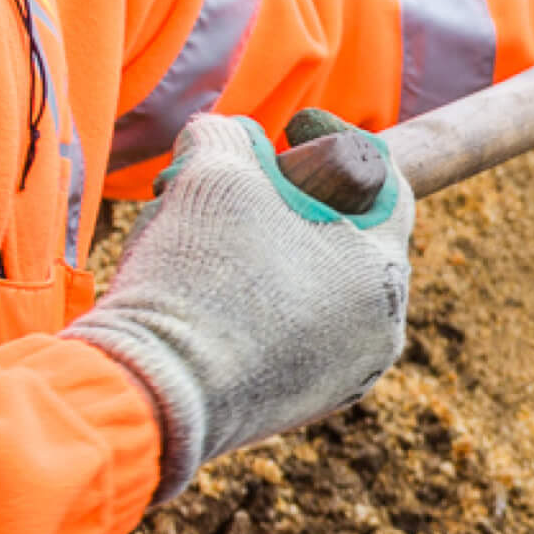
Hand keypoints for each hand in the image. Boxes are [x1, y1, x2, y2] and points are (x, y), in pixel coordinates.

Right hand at [65, 110, 412, 499]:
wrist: (149, 397)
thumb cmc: (197, 280)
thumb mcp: (211, 174)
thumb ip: (230, 137)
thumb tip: (230, 136)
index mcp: (382, 270)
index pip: (384, 183)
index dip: (334, 140)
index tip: (289, 128)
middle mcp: (379, 330)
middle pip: (346, 236)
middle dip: (291, 200)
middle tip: (237, 183)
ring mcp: (343, 374)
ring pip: (314, 286)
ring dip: (268, 253)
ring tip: (206, 238)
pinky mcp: (298, 405)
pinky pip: (289, 335)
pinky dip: (256, 305)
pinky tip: (206, 293)